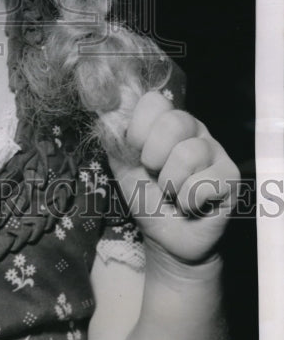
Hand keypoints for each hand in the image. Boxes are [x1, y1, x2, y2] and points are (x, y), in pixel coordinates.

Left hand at [106, 91, 238, 265]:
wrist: (165, 238)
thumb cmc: (146, 196)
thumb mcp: (122, 165)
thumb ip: (115, 138)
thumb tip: (108, 110)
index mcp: (167, 120)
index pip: (155, 101)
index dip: (138, 128)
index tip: (136, 151)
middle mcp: (195, 130)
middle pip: (175, 122)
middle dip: (154, 156)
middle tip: (154, 174)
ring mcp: (216, 151)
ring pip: (189, 154)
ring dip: (170, 184)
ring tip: (172, 193)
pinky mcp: (231, 177)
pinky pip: (205, 182)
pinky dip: (188, 201)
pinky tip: (190, 205)